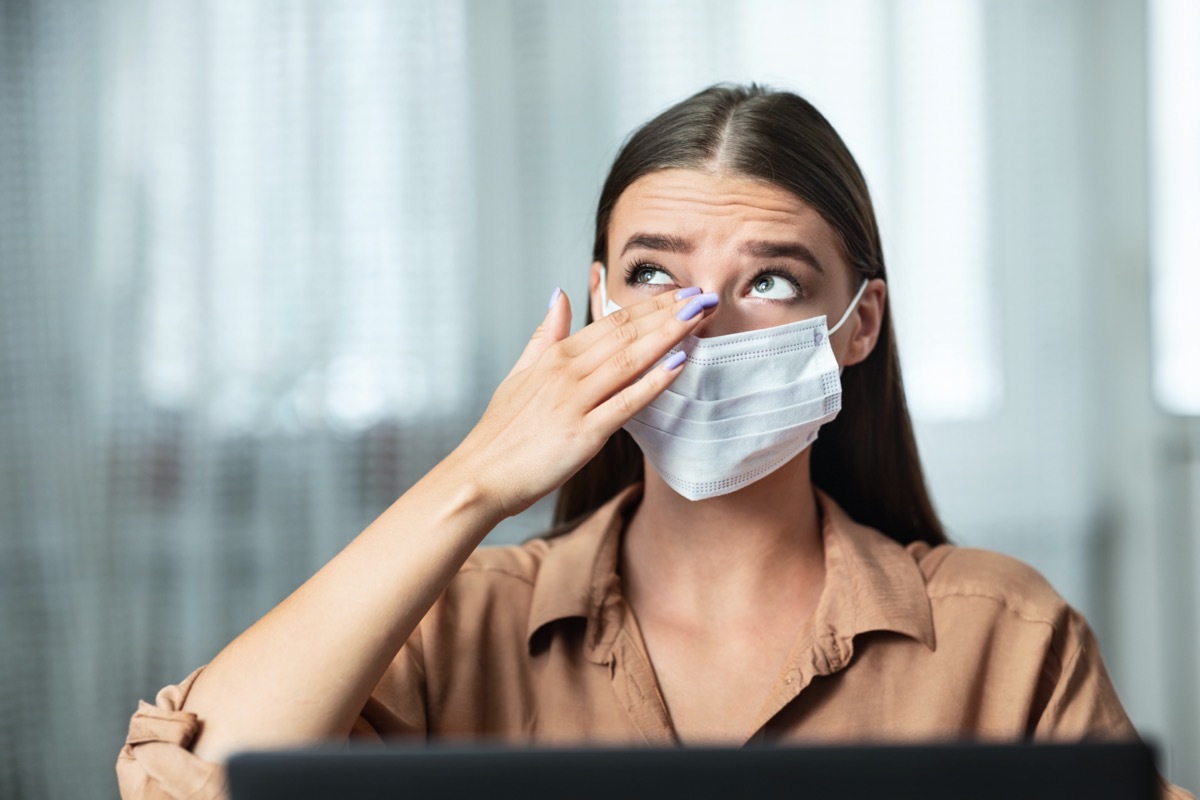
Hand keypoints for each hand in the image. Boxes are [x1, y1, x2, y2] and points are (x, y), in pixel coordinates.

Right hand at [448, 286, 716, 518]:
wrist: (479, 477)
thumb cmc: (500, 433)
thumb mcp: (519, 373)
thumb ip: (544, 333)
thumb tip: (559, 294)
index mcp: (555, 357)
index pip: (610, 322)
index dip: (649, 306)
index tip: (680, 293)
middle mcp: (566, 372)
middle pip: (626, 334)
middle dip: (668, 313)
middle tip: (703, 296)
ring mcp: (575, 401)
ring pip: (630, 360)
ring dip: (669, 336)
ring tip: (699, 317)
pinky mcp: (583, 434)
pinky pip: (626, 402)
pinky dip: (654, 381)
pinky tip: (679, 363)